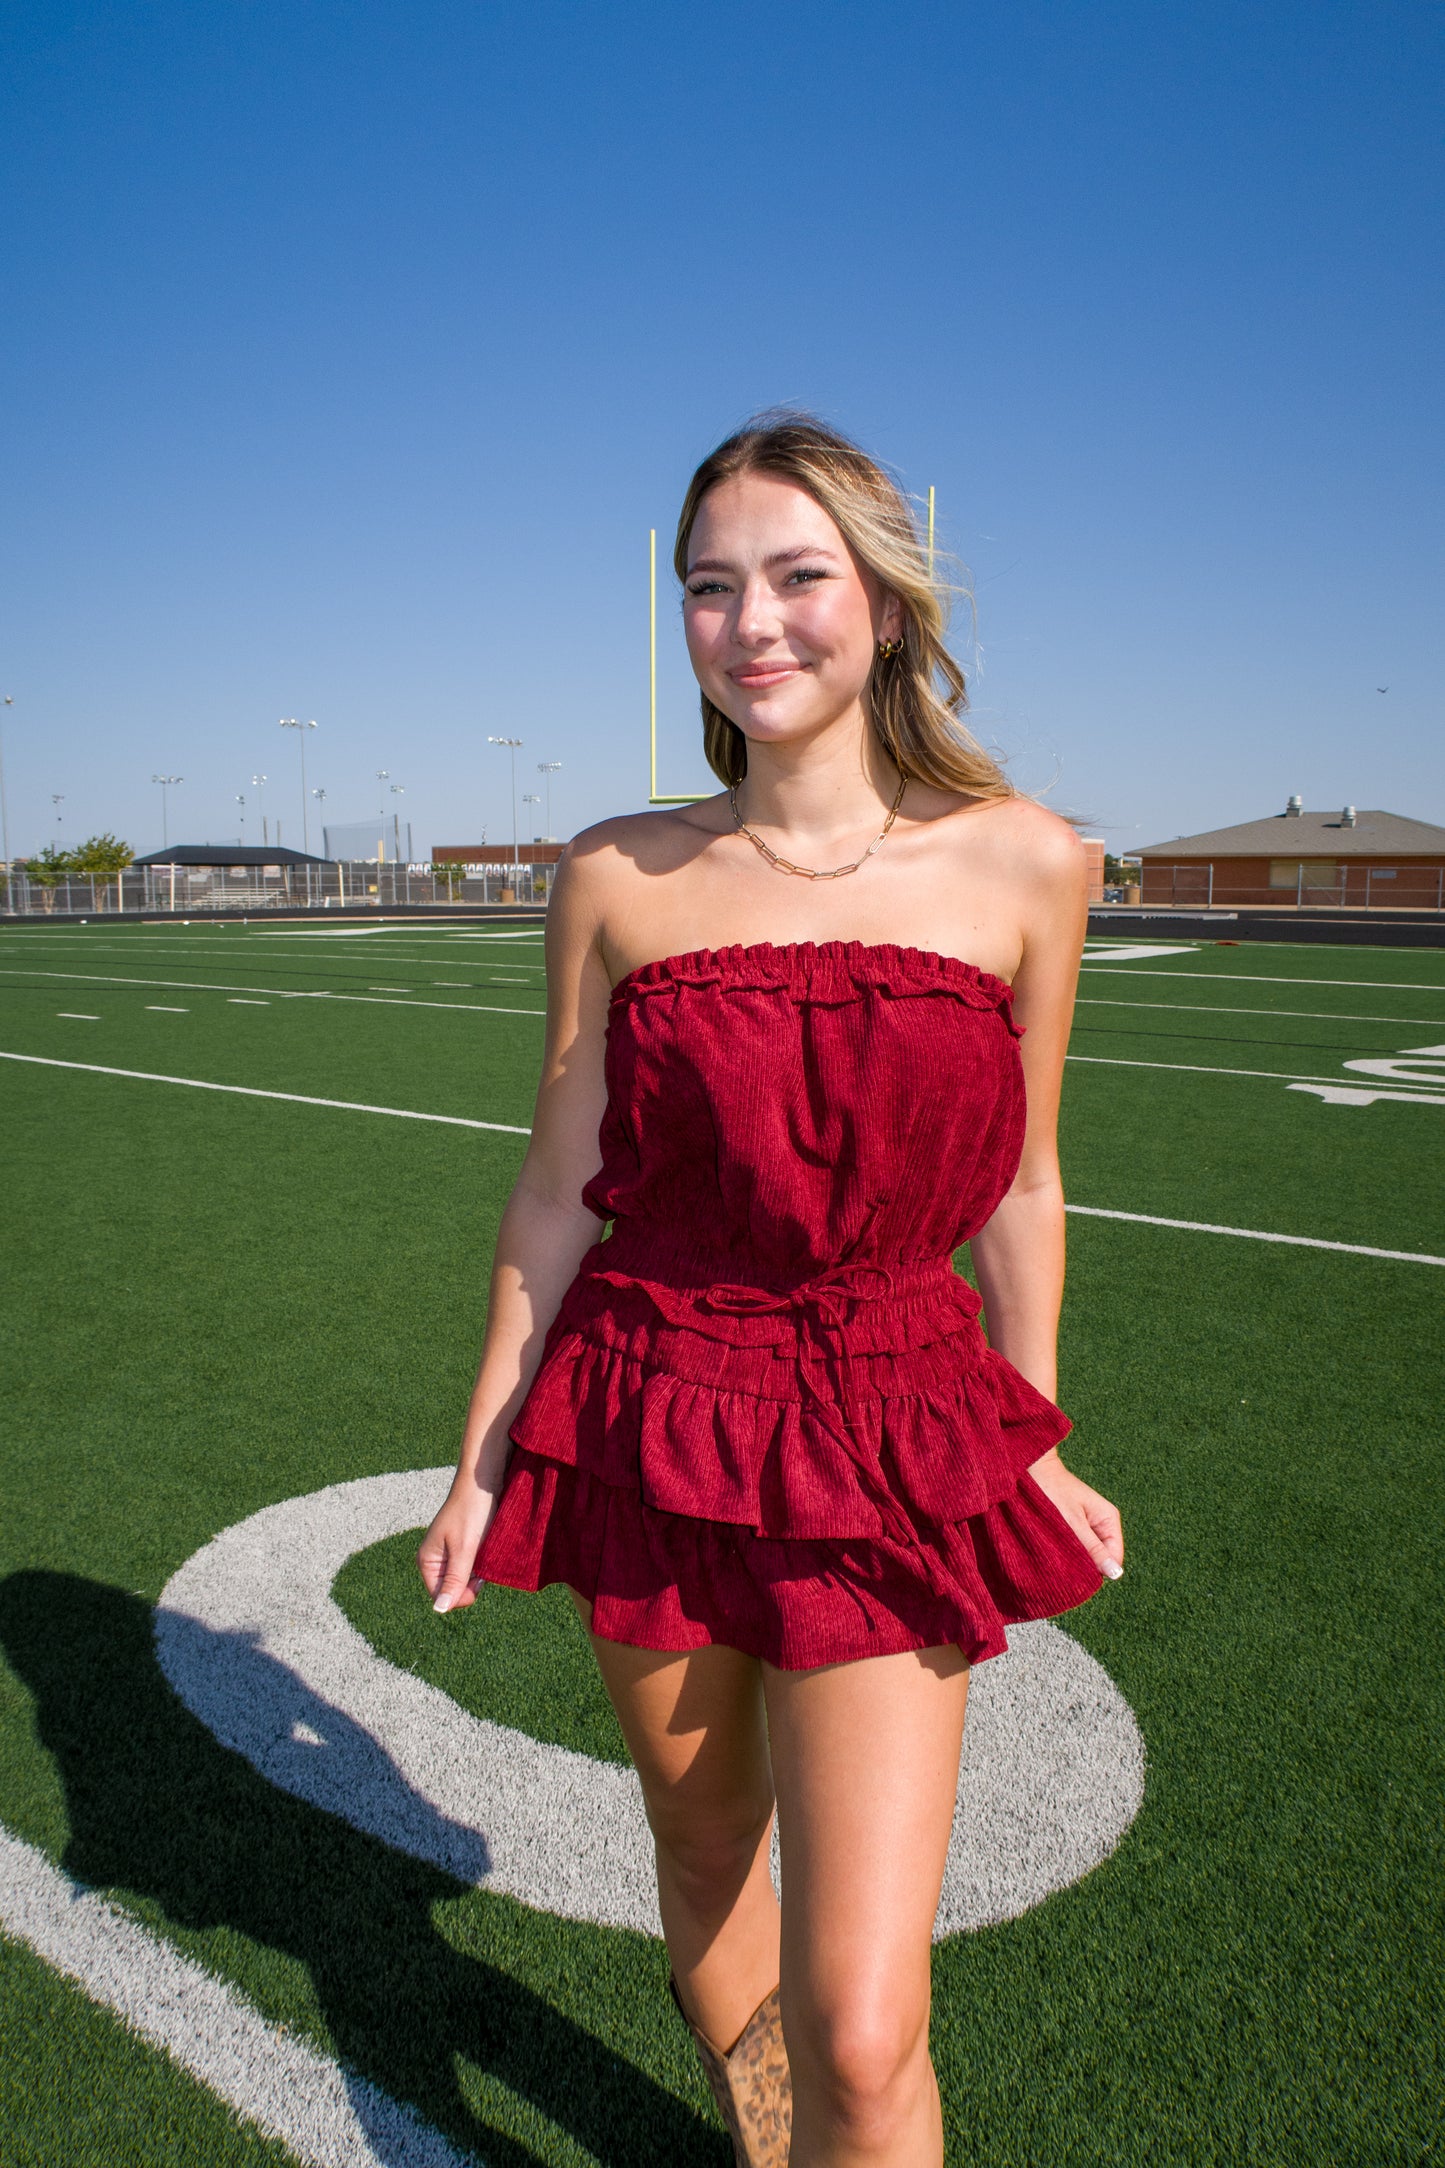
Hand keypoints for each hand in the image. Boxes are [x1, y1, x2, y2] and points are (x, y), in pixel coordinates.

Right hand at [417, 1477, 496, 1614]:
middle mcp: (434, 1560)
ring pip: (462, 1579)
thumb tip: (439, 1611)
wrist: (484, 1482)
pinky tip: (486, 1550)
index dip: (460, 1596)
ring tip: (484, 1553)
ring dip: (476, 1574)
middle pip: (451, 1590)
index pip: (440, 1597)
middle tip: (482, 1564)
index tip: (478, 1581)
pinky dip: (480, 1564)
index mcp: (426, 1561)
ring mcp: (448, 1554)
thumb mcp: (464, 1549)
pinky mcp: (462, 1548)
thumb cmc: (472, 1511)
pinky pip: (470, 1567)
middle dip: (468, 1584)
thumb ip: (453, 1580)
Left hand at [1027, 1448, 1124, 1579]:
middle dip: (1084, 1563)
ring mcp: (1088, 1525)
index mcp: (1109, 1519)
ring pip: (1086, 1553)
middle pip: (1101, 1558)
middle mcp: (1102, 1523)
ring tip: (1054, 1547)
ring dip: (1072, 1556)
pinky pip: (1075, 1546)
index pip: (1114, 1558)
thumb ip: (1093, 1548)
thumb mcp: (1072, 1521)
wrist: (1030, 1467)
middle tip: (1061, 1555)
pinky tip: (1051, 1544)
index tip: (1073, 1567)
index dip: (1097, 1569)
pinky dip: (1065, 1549)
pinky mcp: (1073, 1525)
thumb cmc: (1051, 1489)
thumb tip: (1115, 1573)